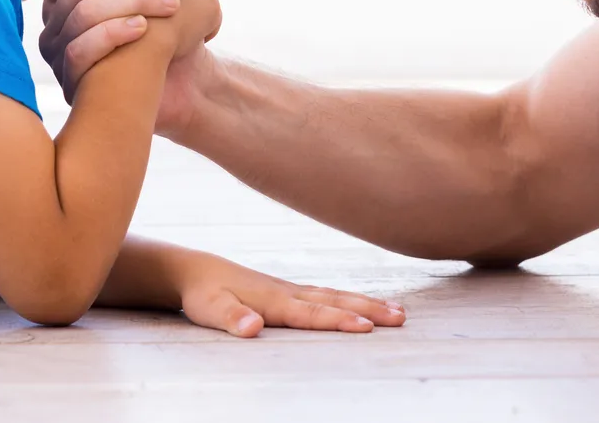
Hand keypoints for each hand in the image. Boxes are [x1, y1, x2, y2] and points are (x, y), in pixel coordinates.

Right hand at [40, 0, 185, 102]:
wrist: (176, 93)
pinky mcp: (70, 82)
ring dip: (134, 1)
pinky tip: (144, 29)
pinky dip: (113, 32)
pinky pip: (79, 50)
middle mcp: (55, 23)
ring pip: (82, 13)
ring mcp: (57, 53)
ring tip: (172, 4)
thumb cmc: (163, 39)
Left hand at [174, 250, 406, 337]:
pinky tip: (363, 304)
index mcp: (275, 300)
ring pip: (337, 296)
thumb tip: (253, 328)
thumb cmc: (204, 294)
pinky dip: (351, 299)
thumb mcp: (210, 309)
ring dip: (367, 303)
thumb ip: (233, 318)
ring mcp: (292, 290)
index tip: (368, 328)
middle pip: (336, 301)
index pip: (313, 313)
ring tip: (398, 312)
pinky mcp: (290, 292)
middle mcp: (289, 293)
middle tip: (402, 319)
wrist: (196, 270)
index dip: (340, 321)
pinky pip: (329, 295)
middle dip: (369, 310)